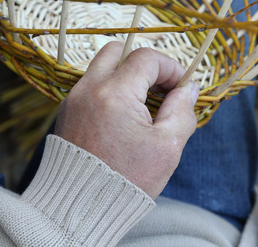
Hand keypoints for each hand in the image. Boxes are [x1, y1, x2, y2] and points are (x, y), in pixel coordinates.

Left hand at [55, 42, 198, 198]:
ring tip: (146, 103)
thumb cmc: (127, 180)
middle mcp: (88, 89)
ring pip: (103, 66)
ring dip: (128, 75)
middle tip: (162, 87)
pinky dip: (113, 89)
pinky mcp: (68, 111)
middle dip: (145, 63)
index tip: (182, 87)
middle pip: (119, 50)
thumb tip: (188, 89)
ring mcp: (74, 99)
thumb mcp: (167, 146)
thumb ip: (182, 110)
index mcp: (114, 94)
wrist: (81, 208)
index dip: (171, 67)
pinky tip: (126, 114)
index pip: (146, 58)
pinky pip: (93, 85)